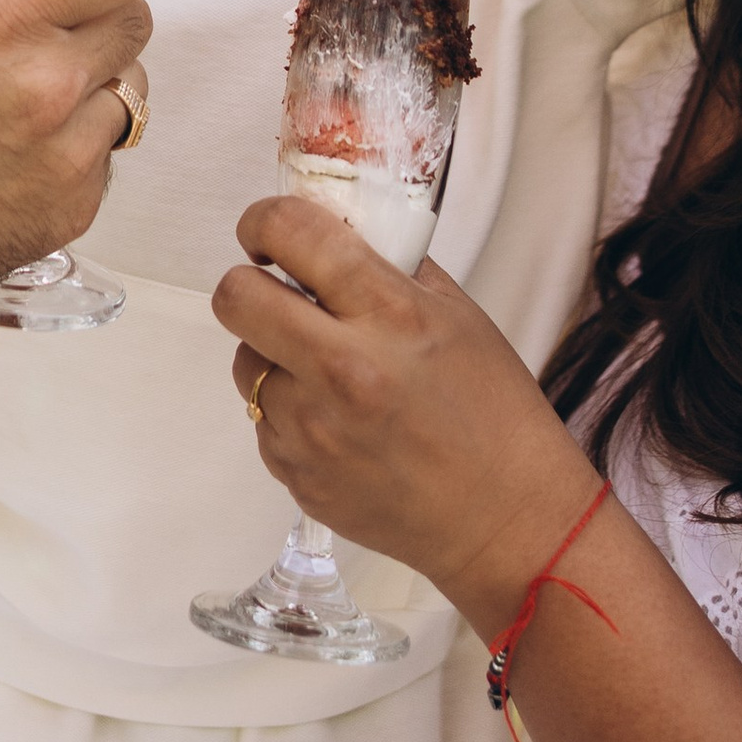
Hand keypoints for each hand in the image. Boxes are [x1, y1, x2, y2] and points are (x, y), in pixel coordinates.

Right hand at [0, 0, 176, 330]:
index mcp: (2, 15)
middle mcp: (49, 83)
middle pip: (137, 15)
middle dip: (106, 1)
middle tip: (50, 10)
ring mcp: (67, 153)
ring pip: (130, 84)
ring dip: (96, 72)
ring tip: (23, 83)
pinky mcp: (73, 209)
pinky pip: (107, 149)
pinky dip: (79, 136)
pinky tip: (15, 141)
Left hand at [215, 193, 596, 635]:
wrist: (505, 520)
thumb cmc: (495, 414)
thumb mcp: (459, 316)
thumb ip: (391, 269)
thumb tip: (335, 234)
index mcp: (390, 315)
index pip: (293, 234)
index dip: (265, 220)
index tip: (267, 230)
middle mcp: (340, 369)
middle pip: (236, 297)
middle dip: (248, 284)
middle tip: (276, 292)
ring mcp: (311, 429)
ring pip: (244, 361)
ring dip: (272, 354)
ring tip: (325, 371)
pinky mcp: (295, 475)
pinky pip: (263, 421)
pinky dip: (289, 411)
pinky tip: (339, 423)